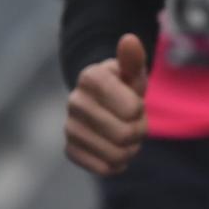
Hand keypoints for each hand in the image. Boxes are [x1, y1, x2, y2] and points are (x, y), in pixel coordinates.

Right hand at [64, 35, 147, 175]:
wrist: (103, 102)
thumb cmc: (124, 84)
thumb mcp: (132, 71)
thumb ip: (133, 58)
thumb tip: (129, 39)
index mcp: (90, 77)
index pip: (133, 109)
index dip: (139, 109)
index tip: (134, 101)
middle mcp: (74, 102)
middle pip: (126, 134)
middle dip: (139, 130)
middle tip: (134, 121)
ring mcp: (69, 127)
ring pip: (117, 154)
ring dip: (131, 148)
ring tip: (125, 134)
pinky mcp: (70, 150)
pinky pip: (104, 168)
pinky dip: (117, 163)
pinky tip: (114, 148)